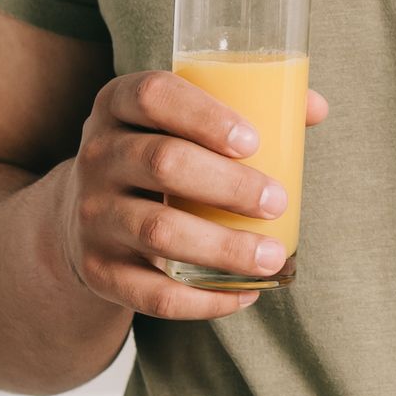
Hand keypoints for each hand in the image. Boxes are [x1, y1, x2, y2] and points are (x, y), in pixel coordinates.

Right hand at [53, 69, 328, 322]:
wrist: (80, 214)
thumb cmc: (156, 154)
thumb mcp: (176, 120)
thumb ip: (246, 106)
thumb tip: (316, 109)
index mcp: (118, 104)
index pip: (153, 95)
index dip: (203, 115)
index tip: (254, 141)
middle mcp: (98, 155)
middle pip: (162, 162)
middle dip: (228, 185)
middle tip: (277, 200)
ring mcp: (92, 214)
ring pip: (157, 231)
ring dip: (222, 248)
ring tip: (273, 256)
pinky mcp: (97, 269)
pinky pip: (150, 292)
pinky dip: (202, 300)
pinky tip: (244, 295)